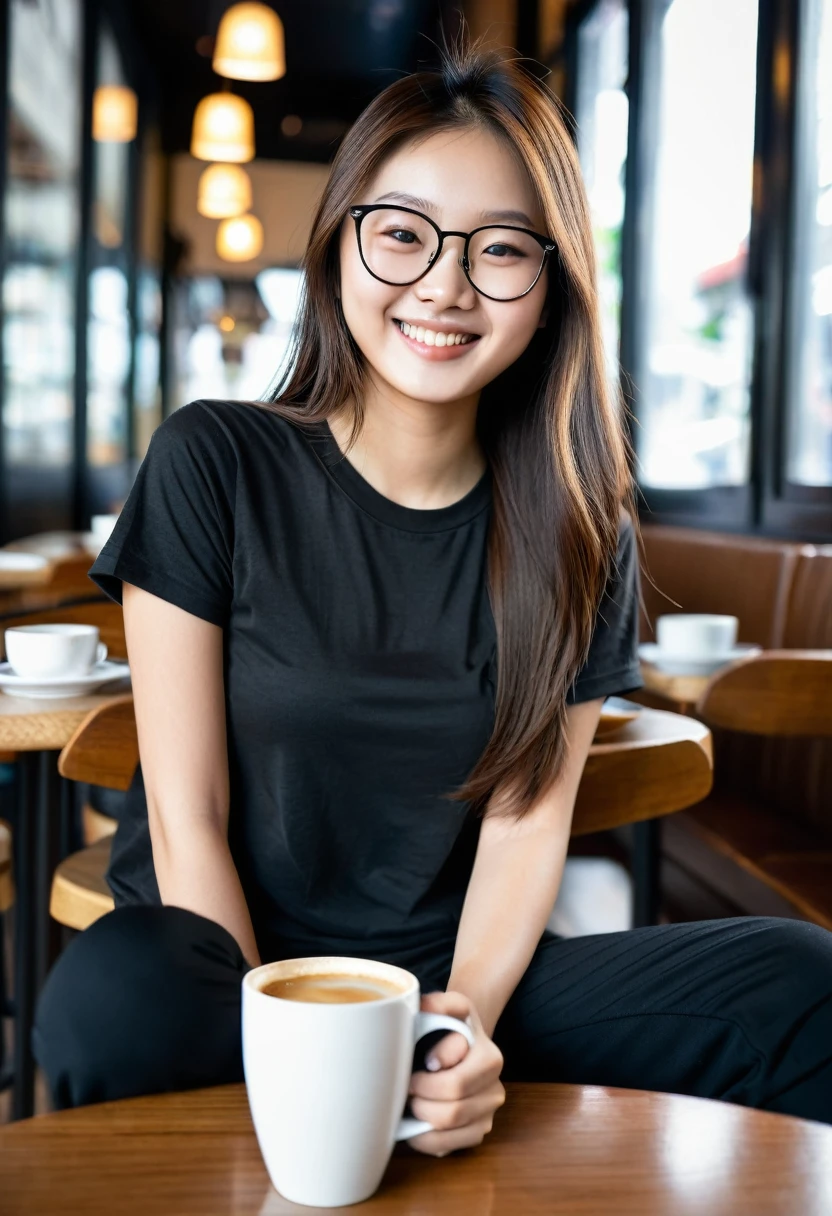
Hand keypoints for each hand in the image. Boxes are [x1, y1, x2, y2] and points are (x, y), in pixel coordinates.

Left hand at [406, 990, 504, 1156]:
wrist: (463, 1042)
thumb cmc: (450, 1026)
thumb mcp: (449, 1006)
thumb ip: (439, 1002)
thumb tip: (424, 1008)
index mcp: (490, 1060)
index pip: (456, 1081)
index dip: (427, 1080)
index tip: (418, 1066)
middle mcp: (495, 1090)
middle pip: (452, 1110)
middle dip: (421, 1101)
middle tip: (407, 1087)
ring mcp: (488, 1114)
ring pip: (449, 1130)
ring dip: (422, 1118)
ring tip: (410, 1101)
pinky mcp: (477, 1132)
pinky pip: (450, 1145)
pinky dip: (426, 1138)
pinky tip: (415, 1124)